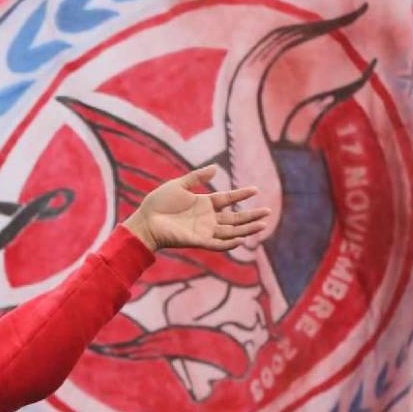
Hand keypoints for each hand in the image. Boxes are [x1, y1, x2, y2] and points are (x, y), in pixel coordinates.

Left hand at [123, 165, 268, 251]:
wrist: (145, 221)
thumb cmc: (158, 203)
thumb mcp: (178, 185)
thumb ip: (197, 178)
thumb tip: (216, 167)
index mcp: (203, 204)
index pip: (228, 199)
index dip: (241, 195)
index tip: (255, 189)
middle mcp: (207, 218)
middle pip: (234, 218)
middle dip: (251, 215)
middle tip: (267, 212)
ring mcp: (204, 231)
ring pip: (230, 232)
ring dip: (246, 229)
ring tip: (263, 225)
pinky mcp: (197, 241)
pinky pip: (217, 244)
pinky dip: (229, 243)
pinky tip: (241, 239)